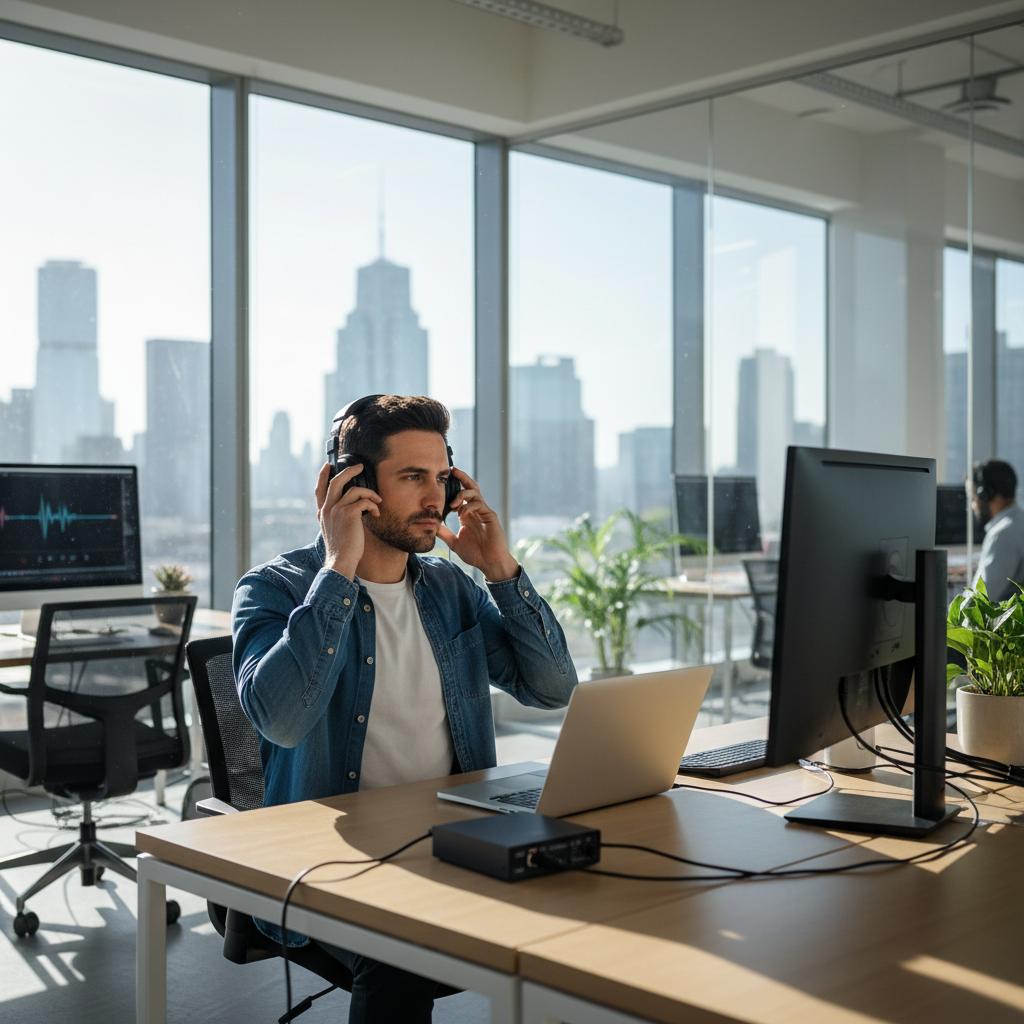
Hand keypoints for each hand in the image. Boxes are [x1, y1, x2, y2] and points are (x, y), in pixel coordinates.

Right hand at [315, 462, 380, 580]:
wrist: (340, 561)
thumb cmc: (342, 549)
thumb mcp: (334, 530)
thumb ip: (337, 517)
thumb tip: (353, 508)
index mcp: (322, 513)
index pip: (319, 489)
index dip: (323, 476)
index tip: (328, 466)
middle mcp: (327, 509)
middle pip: (336, 481)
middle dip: (349, 471)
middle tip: (360, 466)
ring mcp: (337, 510)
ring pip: (355, 490)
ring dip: (370, 494)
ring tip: (377, 502)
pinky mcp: (349, 513)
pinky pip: (364, 501)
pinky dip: (373, 506)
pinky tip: (376, 513)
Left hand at [437, 468, 517, 580]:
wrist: (490, 563)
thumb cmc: (476, 554)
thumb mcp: (454, 542)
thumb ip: (444, 533)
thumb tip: (431, 526)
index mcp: (468, 514)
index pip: (461, 495)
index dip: (452, 488)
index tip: (441, 481)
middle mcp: (476, 510)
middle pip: (470, 487)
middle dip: (462, 477)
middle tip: (451, 470)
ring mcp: (484, 512)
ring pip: (475, 493)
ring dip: (462, 494)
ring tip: (452, 503)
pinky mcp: (491, 516)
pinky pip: (480, 504)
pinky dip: (469, 506)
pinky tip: (461, 514)